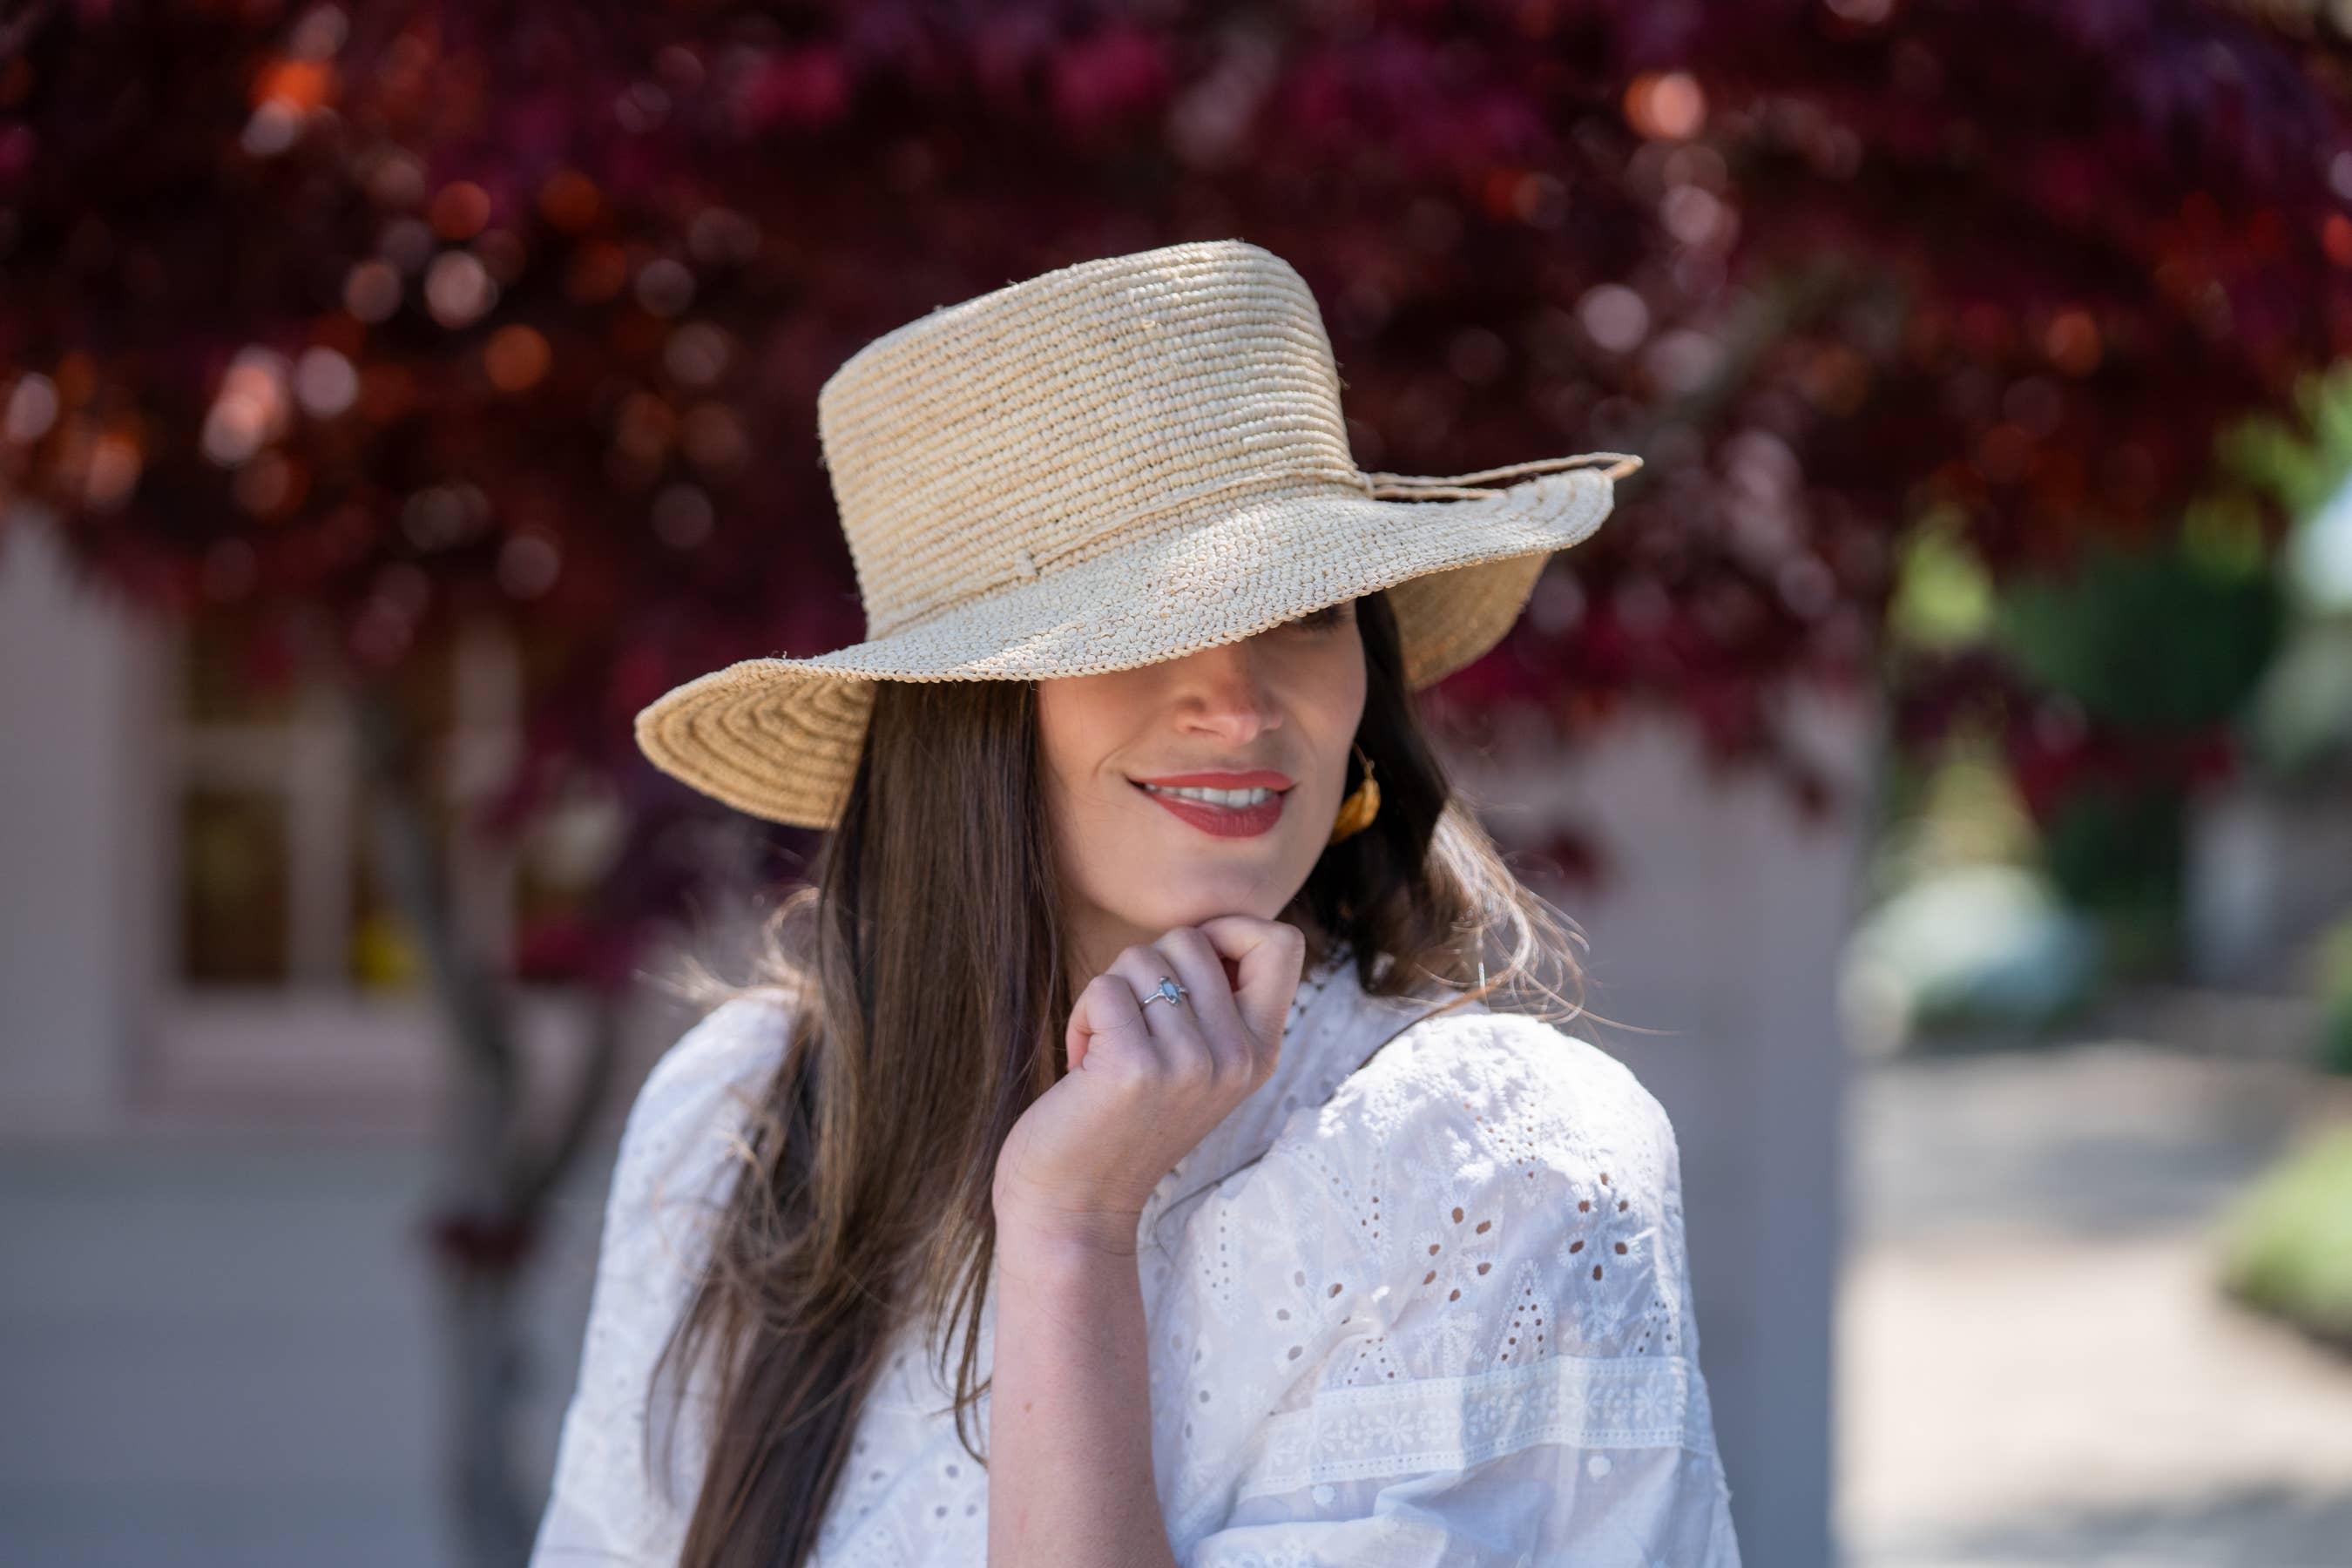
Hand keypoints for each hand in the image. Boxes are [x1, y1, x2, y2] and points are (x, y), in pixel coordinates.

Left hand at [992, 916, 1306, 1255]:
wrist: (1075, 1207)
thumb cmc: (1120, 1121)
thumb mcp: (1195, 1064)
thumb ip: (1213, 1004)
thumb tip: (1204, 929)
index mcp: (1261, 1052)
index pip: (1283, 942)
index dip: (1229, 930)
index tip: (1187, 968)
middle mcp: (1237, 1057)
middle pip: (1192, 939)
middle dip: (1146, 968)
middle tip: (1132, 1028)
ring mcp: (1191, 1064)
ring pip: (1141, 958)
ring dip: (1109, 995)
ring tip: (1108, 1051)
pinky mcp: (1137, 1068)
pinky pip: (1104, 988)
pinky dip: (1082, 1017)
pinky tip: (1085, 1067)